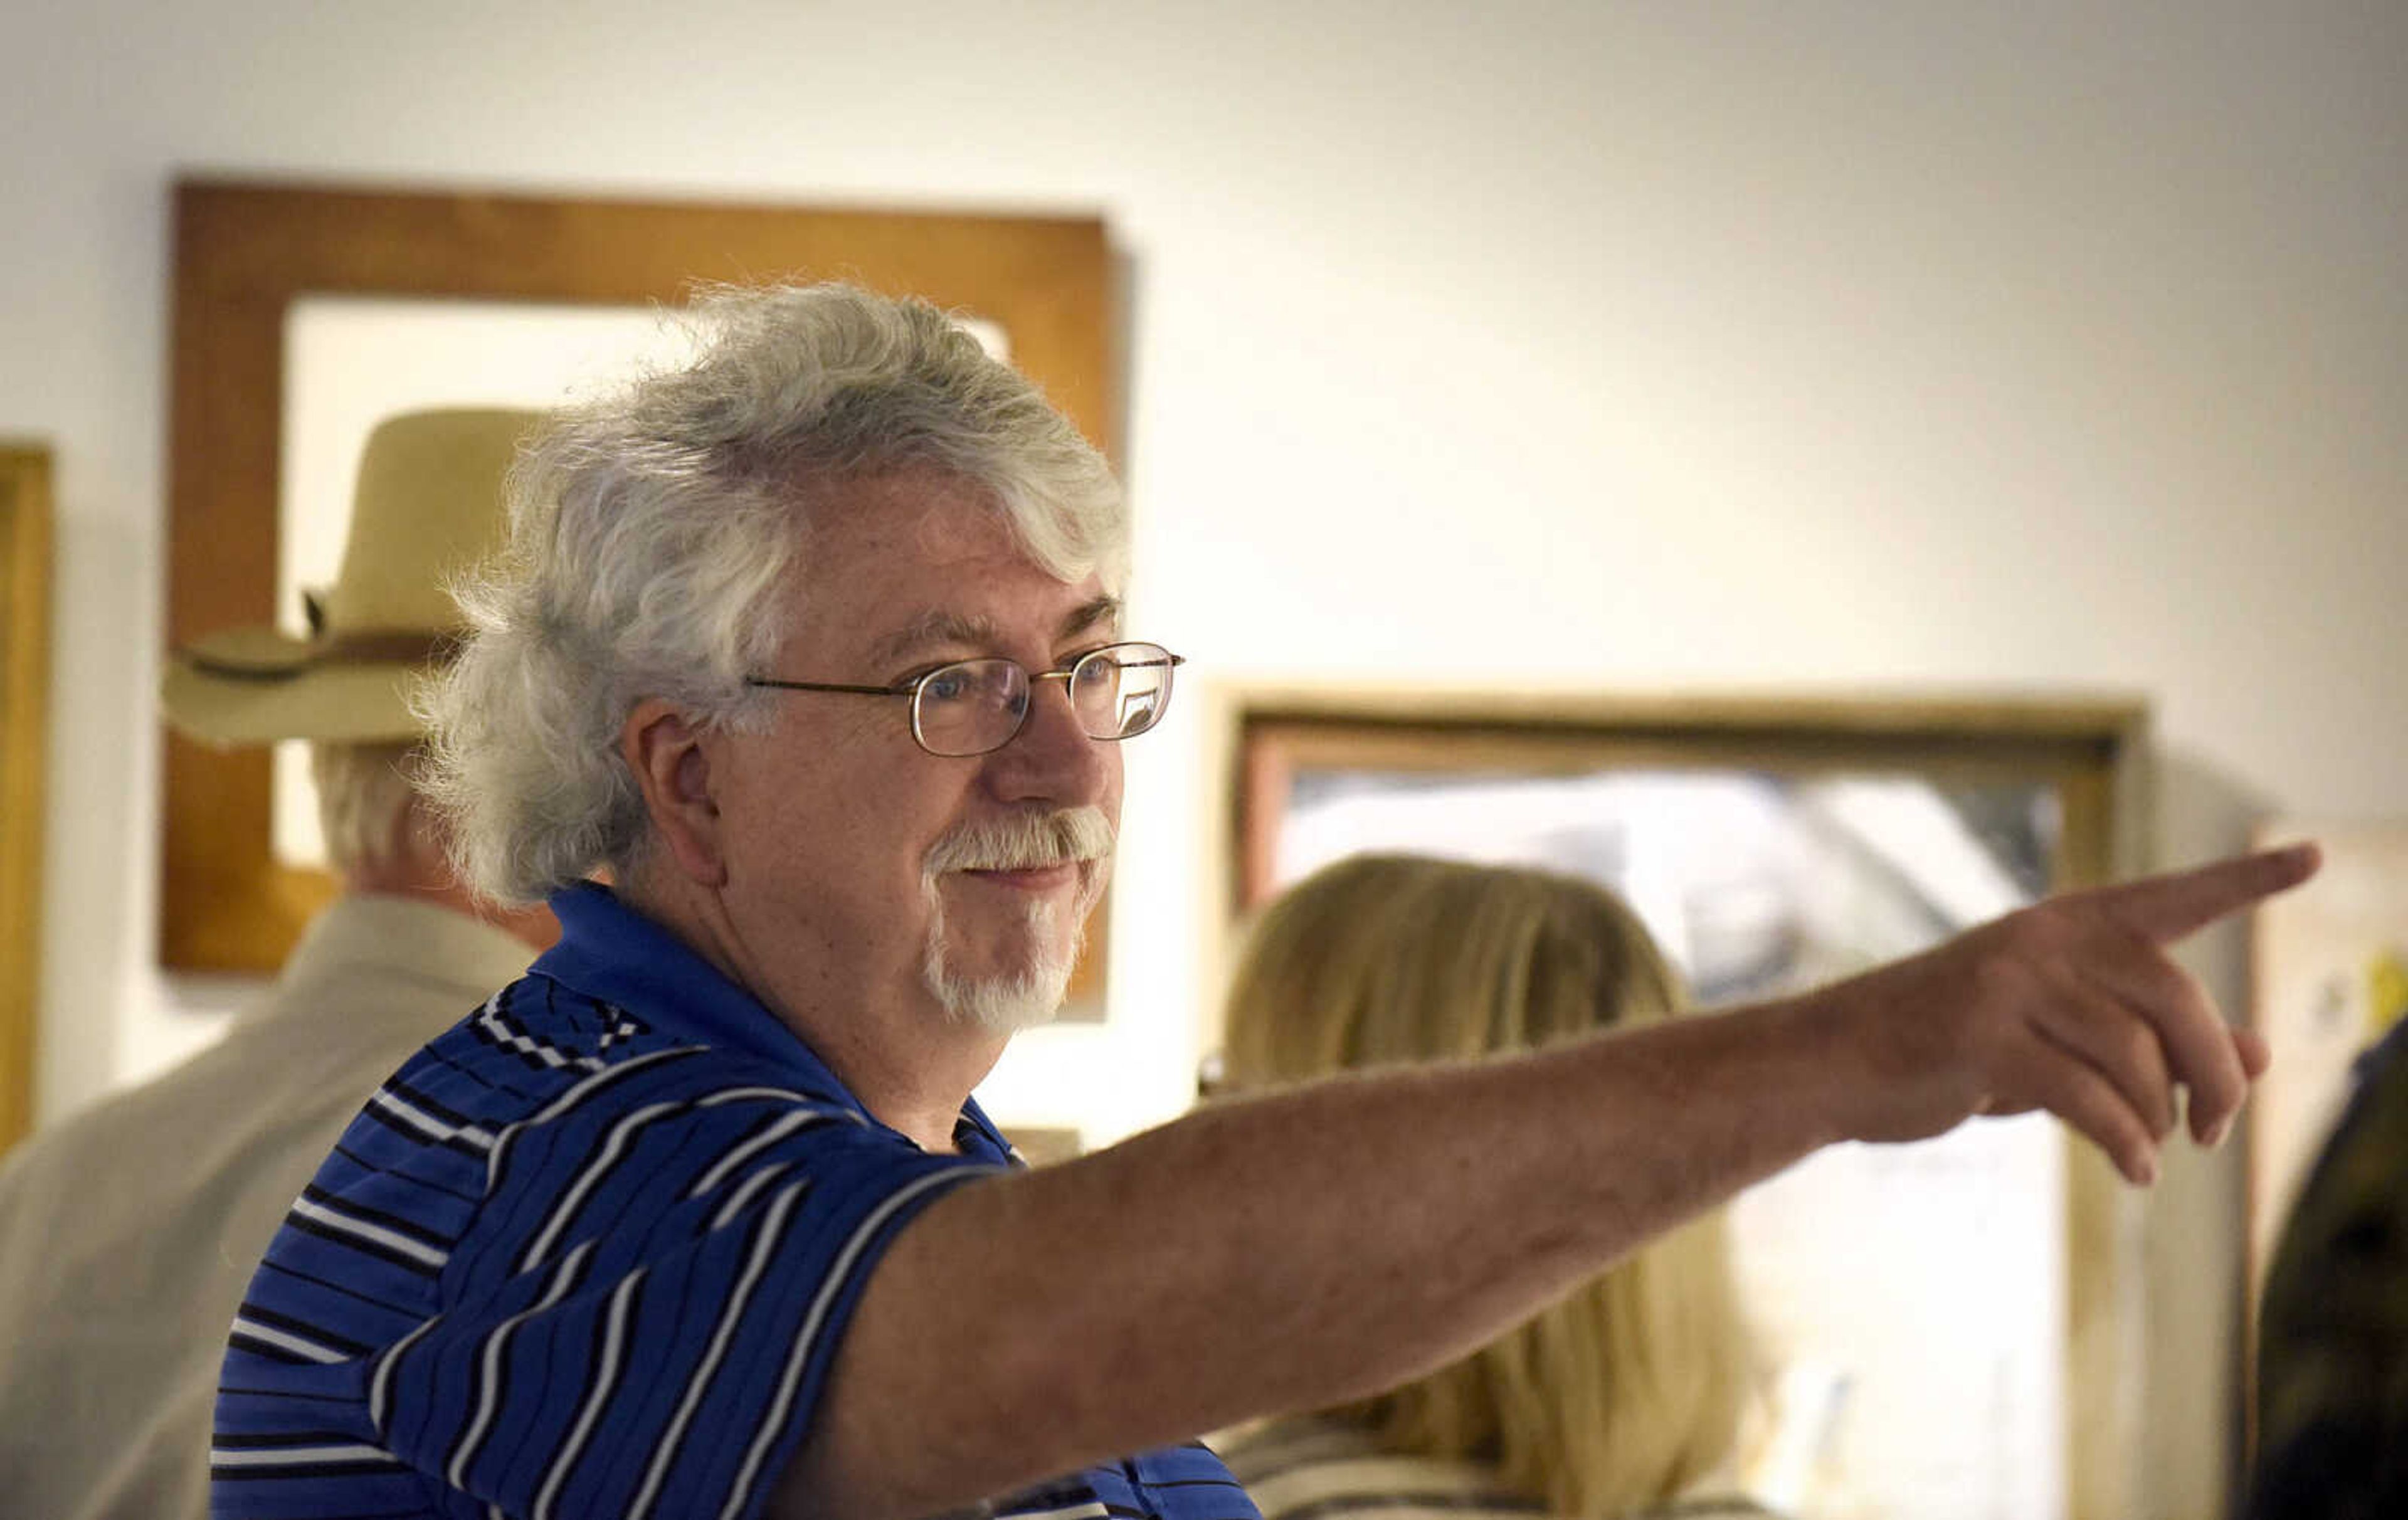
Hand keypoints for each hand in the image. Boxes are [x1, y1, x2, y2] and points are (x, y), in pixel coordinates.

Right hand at [1805, 843, 2319, 1183]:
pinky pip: (2090, 1098)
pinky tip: (2133, 1171)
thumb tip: (2264, 1055)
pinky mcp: (1985, 1040)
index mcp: (2067, 924)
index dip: (2246, 880)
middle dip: (2214, 1074)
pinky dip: (2126, 1143)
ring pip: (2135, 1055)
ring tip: (2154, 1155)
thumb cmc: (1951, 1046)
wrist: (1836, 1062)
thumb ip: (2157, 1038)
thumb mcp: (2059, 1033)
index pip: (2175, 897)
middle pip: (2174, 999)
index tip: (2315, 860)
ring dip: (2160, 1120)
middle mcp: (2045, 941)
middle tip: (2215, 1131)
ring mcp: (2011, 985)